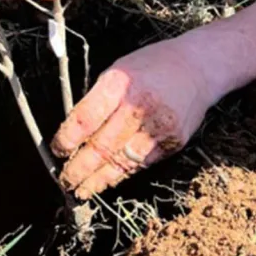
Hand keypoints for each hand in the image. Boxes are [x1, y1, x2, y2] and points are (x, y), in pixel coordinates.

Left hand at [51, 38, 221, 198]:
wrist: (199, 67)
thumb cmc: (152, 66)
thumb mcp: (118, 69)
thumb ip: (97, 99)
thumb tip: (74, 131)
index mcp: (119, 83)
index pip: (85, 119)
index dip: (66, 139)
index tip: (57, 150)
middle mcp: (138, 106)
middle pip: (101, 147)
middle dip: (78, 168)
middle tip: (64, 180)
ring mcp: (158, 126)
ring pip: (121, 162)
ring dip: (98, 180)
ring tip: (82, 190)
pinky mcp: (173, 142)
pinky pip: (142, 164)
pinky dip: (122, 174)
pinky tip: (108, 180)